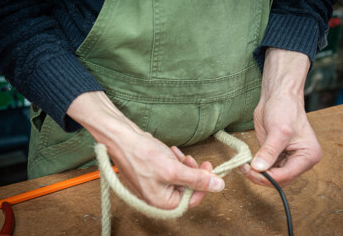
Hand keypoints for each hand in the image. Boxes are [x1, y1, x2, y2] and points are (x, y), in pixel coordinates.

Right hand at [67, 91, 223, 208]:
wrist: (122, 139)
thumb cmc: (142, 155)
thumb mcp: (174, 169)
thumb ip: (197, 179)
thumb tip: (219, 186)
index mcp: (162, 203)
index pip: (193, 199)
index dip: (204, 185)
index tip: (210, 169)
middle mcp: (159, 198)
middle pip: (187, 188)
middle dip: (192, 172)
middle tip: (193, 159)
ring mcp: (156, 186)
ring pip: (180, 178)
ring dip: (184, 165)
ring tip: (178, 154)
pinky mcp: (154, 174)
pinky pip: (171, 171)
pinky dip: (175, 161)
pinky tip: (171, 152)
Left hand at [240, 48, 321, 186]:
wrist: (277, 97)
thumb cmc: (285, 109)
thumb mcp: (278, 130)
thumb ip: (269, 151)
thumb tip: (259, 168)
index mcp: (308, 155)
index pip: (287, 175)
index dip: (269, 177)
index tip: (252, 171)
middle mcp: (300, 161)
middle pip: (279, 179)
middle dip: (262, 177)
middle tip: (246, 169)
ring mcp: (287, 159)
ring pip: (271, 177)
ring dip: (257, 174)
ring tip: (244, 165)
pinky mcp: (275, 156)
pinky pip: (266, 168)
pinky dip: (256, 168)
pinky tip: (246, 163)